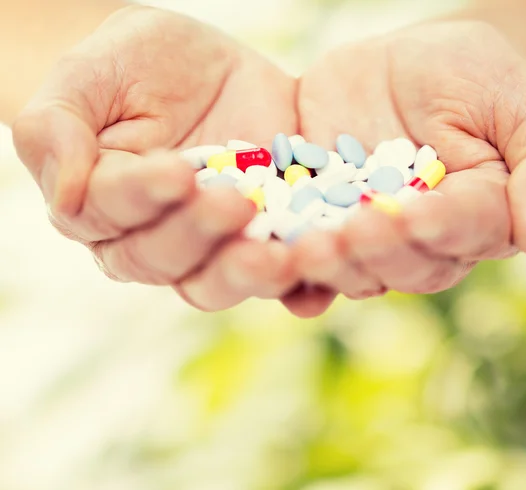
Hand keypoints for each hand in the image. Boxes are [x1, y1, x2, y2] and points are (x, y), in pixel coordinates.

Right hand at [12, 5, 299, 311]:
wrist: (198, 68)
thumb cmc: (133, 66)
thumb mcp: (90, 73)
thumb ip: (55, 126)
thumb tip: (65, 195)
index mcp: (101, 203)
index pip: (111, 213)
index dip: (141, 198)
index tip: (176, 172)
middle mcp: (152, 237)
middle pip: (166, 258)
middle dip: (200, 235)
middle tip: (235, 204)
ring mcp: (212, 244)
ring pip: (219, 280)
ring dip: (249, 273)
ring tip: (281, 255)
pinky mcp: (264, 235)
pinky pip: (279, 271)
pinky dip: (300, 281)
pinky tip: (319, 271)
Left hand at [291, 20, 525, 301]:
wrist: (398, 62)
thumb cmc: (468, 74)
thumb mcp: (516, 99)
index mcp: (479, 214)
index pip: (465, 233)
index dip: (439, 228)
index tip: (413, 214)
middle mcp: (424, 239)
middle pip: (407, 265)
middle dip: (379, 252)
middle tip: (353, 232)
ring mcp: (369, 234)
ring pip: (355, 268)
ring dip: (333, 265)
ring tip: (308, 249)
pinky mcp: (321, 221)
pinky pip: (306, 249)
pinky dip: (288, 262)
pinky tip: (273, 257)